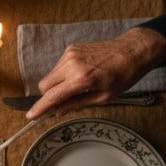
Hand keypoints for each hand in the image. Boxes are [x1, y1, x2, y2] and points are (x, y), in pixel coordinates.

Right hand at [26, 27, 165, 118]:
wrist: (134, 50)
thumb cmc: (125, 75)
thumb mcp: (104, 96)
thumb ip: (78, 104)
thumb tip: (58, 111)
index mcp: (82, 79)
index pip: (52, 96)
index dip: (39, 108)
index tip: (31, 116)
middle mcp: (72, 65)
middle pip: (44, 86)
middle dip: (49, 96)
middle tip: (63, 101)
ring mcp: (70, 54)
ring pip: (50, 76)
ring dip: (57, 85)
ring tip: (78, 86)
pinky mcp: (71, 49)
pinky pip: (58, 67)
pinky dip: (63, 75)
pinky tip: (80, 75)